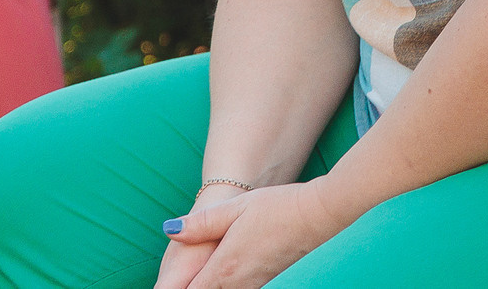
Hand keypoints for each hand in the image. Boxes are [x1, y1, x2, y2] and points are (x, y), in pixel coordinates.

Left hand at [161, 183, 347, 288]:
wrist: (320, 215)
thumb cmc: (278, 206)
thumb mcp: (235, 208)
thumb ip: (201, 223)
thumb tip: (170, 230)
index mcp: (224, 267)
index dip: (177, 287)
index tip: (167, 283)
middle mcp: (238, 284)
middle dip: (191, 287)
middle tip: (182, 279)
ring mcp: (256, 286)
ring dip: (210, 284)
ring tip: (200, 274)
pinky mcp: (269, 283)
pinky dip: (228, 285)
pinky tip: (228, 272)